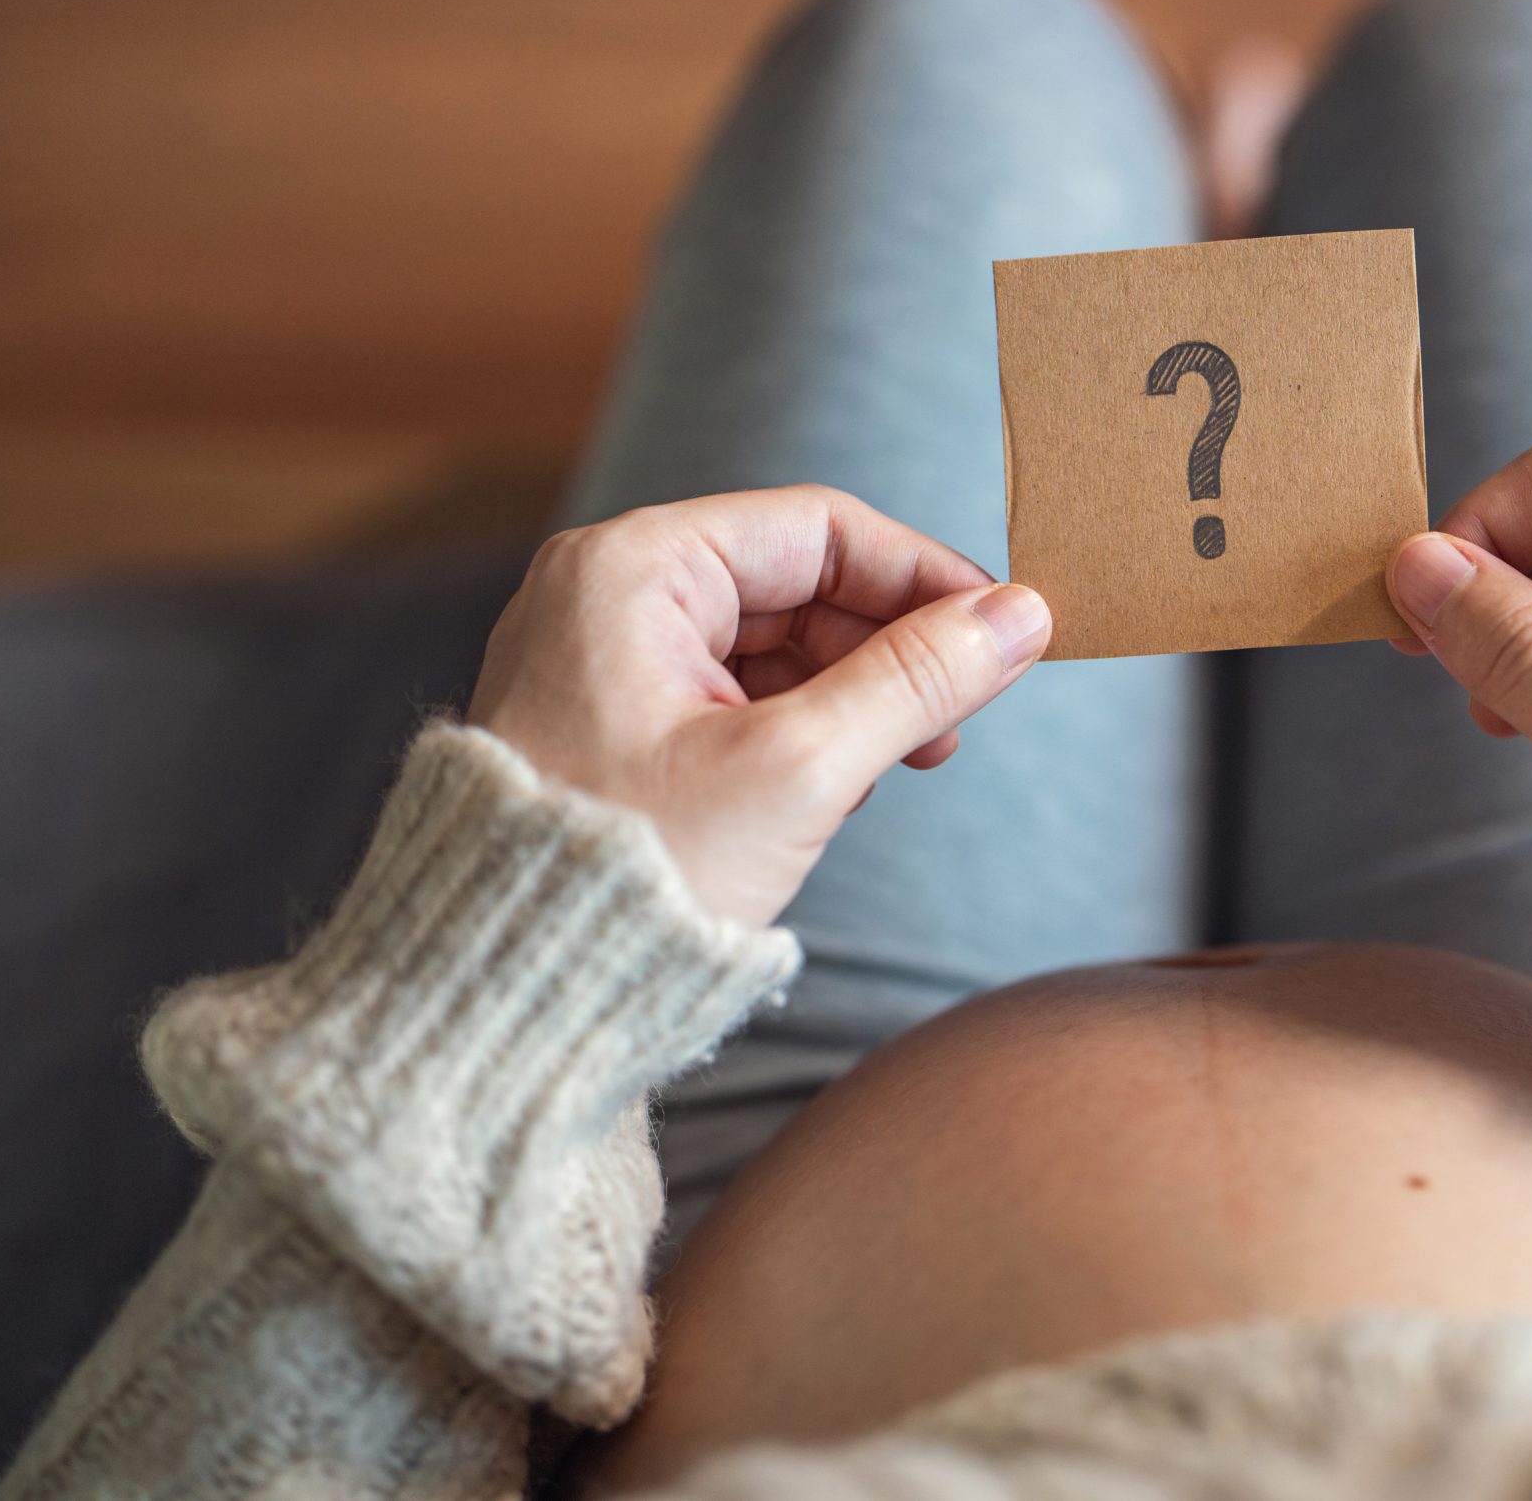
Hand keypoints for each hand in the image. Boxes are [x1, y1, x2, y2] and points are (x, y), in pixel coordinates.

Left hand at [468, 486, 1049, 926]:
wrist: (508, 1003)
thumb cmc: (631, 879)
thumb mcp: (800, 770)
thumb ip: (918, 680)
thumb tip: (1023, 617)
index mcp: (629, 568)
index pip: (816, 528)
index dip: (924, 575)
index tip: (1005, 630)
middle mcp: (603, 594)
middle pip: (795, 582)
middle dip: (889, 647)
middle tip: (957, 721)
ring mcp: (600, 660)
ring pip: (770, 644)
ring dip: (851, 696)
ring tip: (901, 765)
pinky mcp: (608, 725)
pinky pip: (732, 695)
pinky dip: (798, 730)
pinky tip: (836, 788)